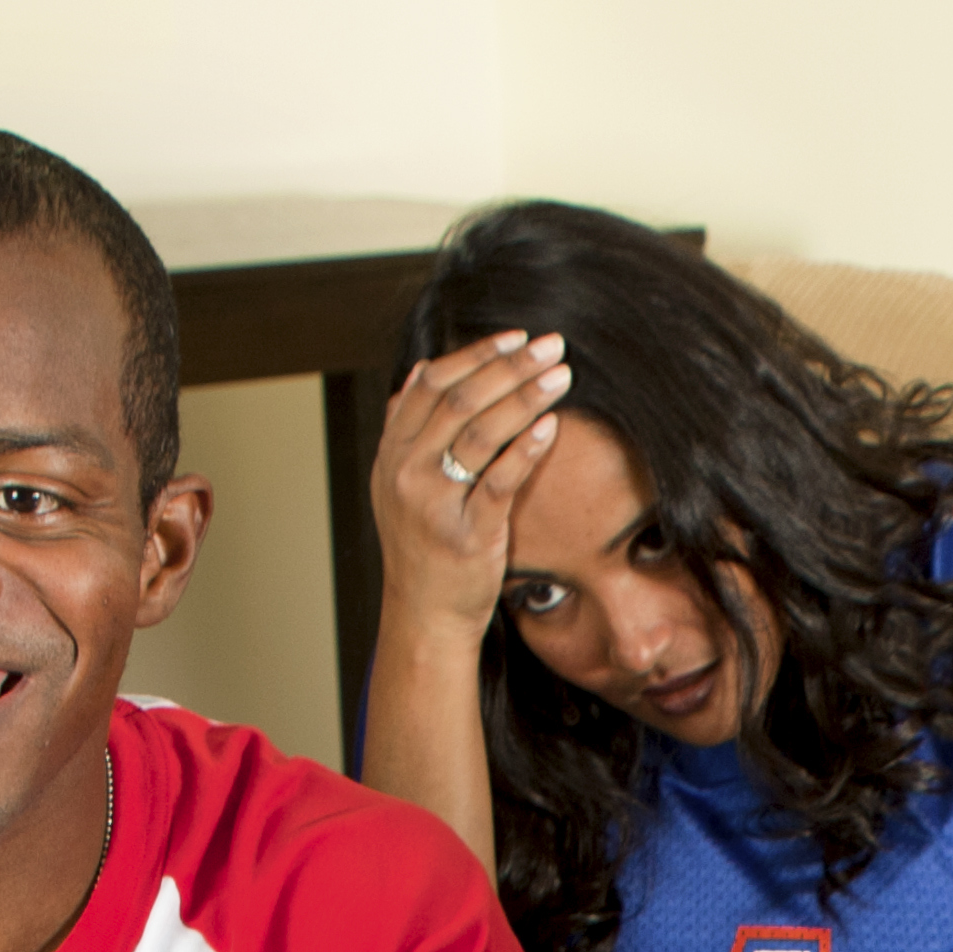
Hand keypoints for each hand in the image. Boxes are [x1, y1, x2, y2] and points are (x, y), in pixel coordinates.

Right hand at [369, 332, 572, 639]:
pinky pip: (498, 482)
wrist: (424, 613)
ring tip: (560, 375)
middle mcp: (406, 472)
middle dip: (509, 367)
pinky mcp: (465, 534)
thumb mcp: (399, 482)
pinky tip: (551, 426)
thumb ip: (409, 428)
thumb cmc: (423, 546)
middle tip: (551, 345)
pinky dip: (525, 450)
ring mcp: (433, 502)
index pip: (432, 384)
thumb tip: (422, 370)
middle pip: (460, 401)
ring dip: (524, 397)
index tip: (515, 338)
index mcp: (392, 453)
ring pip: (479, 433)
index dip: (475, 355)